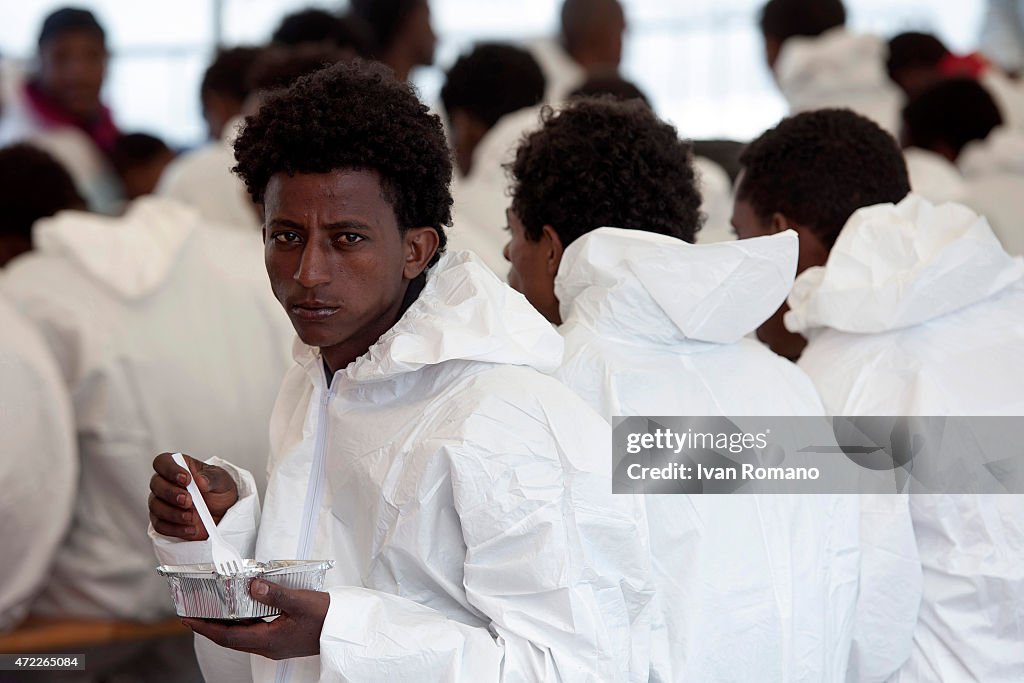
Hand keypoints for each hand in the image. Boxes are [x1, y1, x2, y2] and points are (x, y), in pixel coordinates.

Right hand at [149, 452, 238, 539]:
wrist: (225, 513)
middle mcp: (166, 482)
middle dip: (171, 494)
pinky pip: (160, 526)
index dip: (170, 469)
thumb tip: (199, 480)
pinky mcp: (163, 521)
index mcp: (179, 466)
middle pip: (156, 484)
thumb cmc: (219, 490)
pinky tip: (191, 529)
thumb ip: (211, 478)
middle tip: (189, 501)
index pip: (163, 462)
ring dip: (174, 513)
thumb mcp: (222, 481)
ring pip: (155, 506)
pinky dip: (175, 529)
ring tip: (192, 517)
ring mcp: (161, 502)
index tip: (186, 479)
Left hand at [182, 580, 329, 659]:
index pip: (228, 637)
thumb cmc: (326, 618)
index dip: (206, 628)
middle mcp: (269, 646)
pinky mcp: (281, 639)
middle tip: (194, 614)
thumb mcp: (301, 601)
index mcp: (269, 640)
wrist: (343, 630)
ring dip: (225, 626)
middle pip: (231, 639)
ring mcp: (275, 644)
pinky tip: (242, 611)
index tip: (189, 619)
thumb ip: (275, 594)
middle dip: (210, 627)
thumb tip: (252, 585)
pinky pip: (254, 633)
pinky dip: (241, 623)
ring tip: (212, 611)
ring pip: (242, 637)